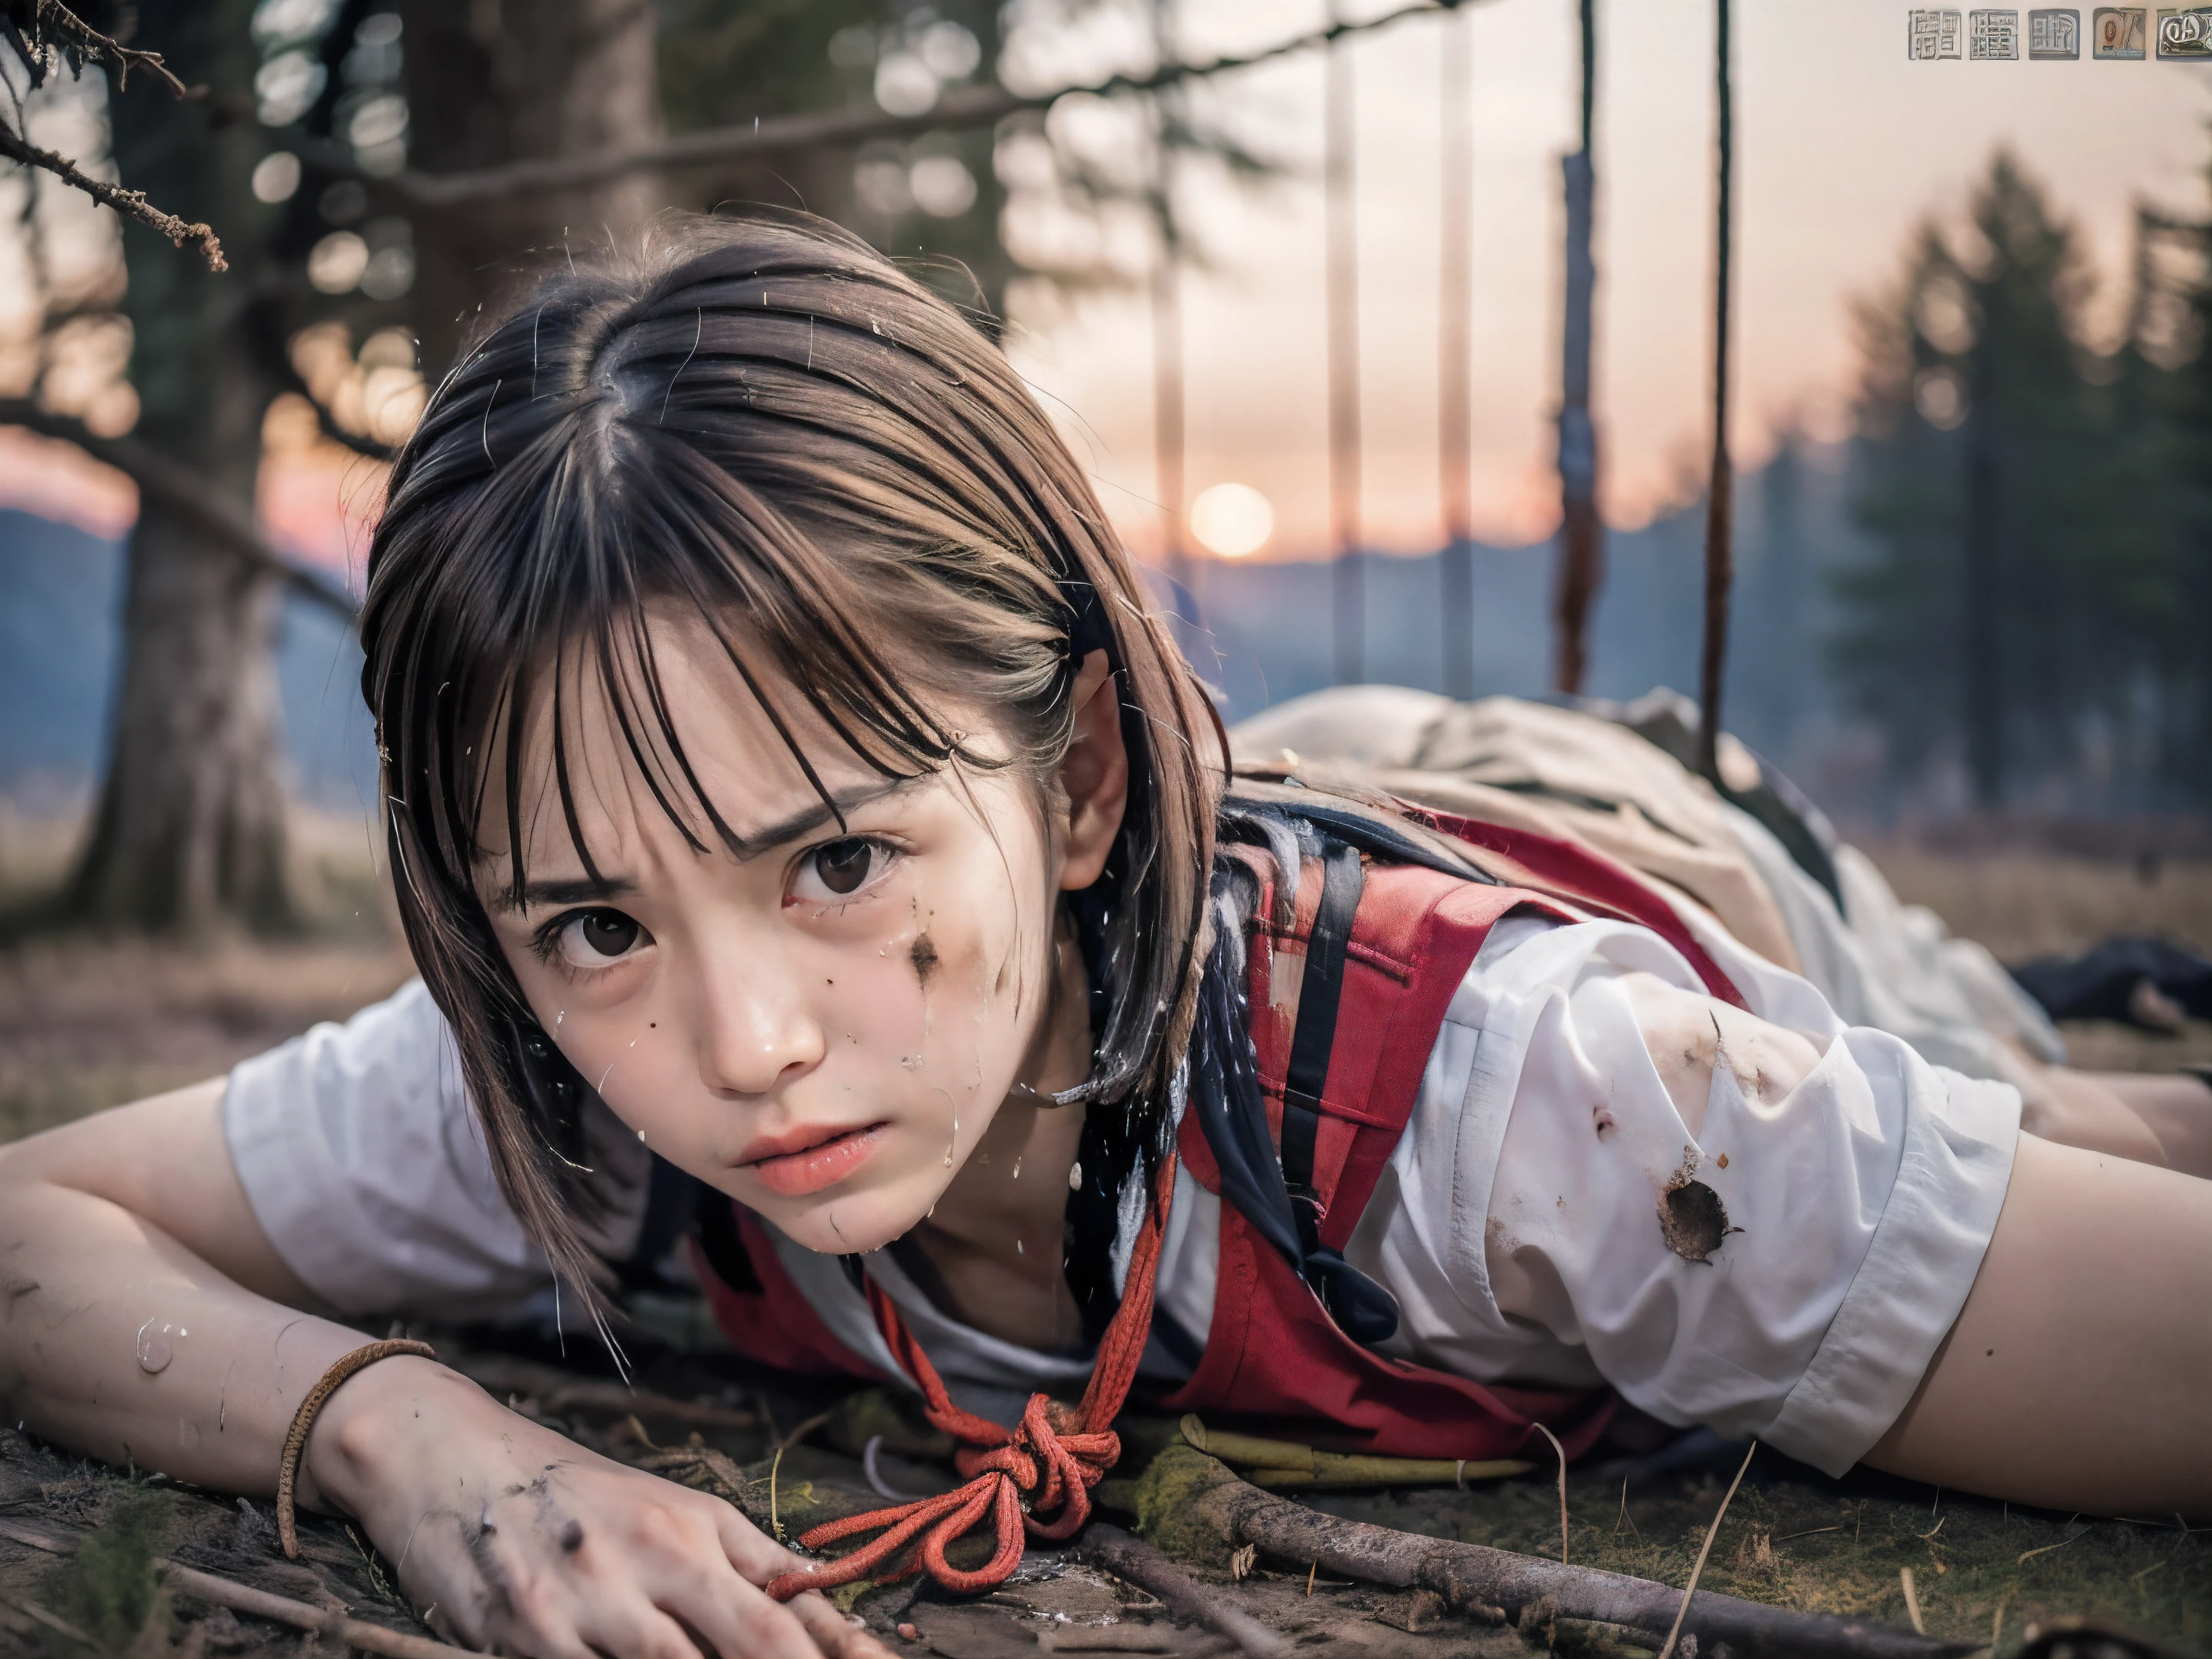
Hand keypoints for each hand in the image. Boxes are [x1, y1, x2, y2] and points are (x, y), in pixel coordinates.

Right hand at [306, 1357, 892, 1657]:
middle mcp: (649, 1564)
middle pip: (747, 1648)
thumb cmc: (573, 1490)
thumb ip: (746, 1560)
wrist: (446, 1456)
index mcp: (695, 1530)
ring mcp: (584, 1607)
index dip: (845, 1657)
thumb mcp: (669, 1508)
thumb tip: (823, 1605)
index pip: (790, 1613)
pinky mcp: (521, 1638)